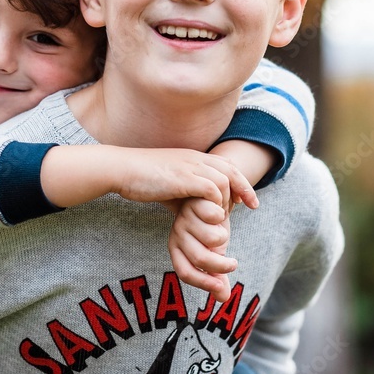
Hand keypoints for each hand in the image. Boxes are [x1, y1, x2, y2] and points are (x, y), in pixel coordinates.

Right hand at [113, 148, 257, 211]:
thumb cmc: (140, 179)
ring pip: (223, 180)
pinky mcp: (183, 178)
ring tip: (224, 216)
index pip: (226, 164)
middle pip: (230, 169)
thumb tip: (192, 212)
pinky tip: (212, 216)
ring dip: (227, 200)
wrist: (121, 169)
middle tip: (251, 206)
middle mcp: (194, 158)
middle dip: (244, 188)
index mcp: (192, 157)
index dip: (240, 180)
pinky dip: (215, 203)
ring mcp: (189, 166)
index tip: (247, 200)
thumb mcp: (168, 184)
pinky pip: (211, 189)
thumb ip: (184, 195)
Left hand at [168, 198, 233, 299]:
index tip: (221, 287)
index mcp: (178, 250)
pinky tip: (223, 212)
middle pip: (201, 258)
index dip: (203, 283)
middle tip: (234, 264)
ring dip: (224, 236)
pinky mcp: (195, 202)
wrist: (209, 199)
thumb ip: (217, 275)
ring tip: (223, 230)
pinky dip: (224, 216)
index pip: (185, 272)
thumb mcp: (214, 254)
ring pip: (212, 238)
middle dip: (222, 265)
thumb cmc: (210, 230)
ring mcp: (185, 218)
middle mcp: (178, 235)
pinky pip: (215, 216)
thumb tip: (224, 299)